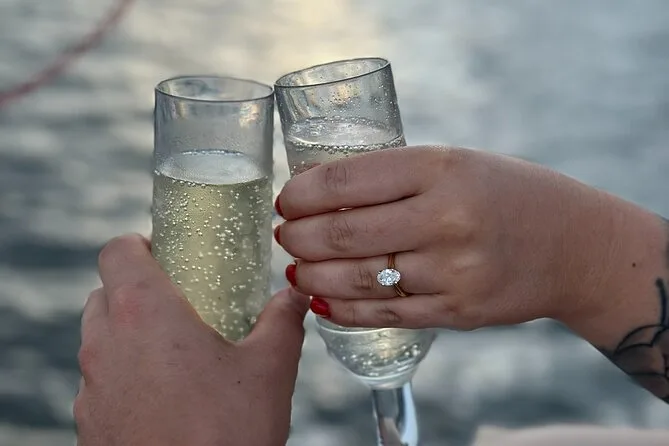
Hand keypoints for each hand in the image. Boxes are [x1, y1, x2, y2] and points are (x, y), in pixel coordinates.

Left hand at [75, 234, 308, 445]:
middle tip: (179, 302)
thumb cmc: (225, 434)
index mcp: (144, 313)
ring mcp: (91, 386)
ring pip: (99, 337)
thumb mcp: (269, 370)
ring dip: (128, 333)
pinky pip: (100, 382)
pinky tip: (165, 397)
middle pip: (105, 292)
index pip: (117, 250)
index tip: (165, 252)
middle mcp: (106, 343)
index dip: (138, 244)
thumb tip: (295, 297)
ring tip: (175, 353)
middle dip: (137, 289)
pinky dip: (124, 375)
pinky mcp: (89, 424)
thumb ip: (282, 322)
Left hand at [274, 146, 620, 329]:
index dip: (303, 192)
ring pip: (358, 279)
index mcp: (440, 168)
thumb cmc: (505, 193)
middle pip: (344, 232)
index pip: (348, 179)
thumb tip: (322, 194)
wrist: (571, 244)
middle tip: (286, 236)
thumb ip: (395, 177)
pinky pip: (385, 314)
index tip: (286, 199)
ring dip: (313, 277)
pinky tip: (322, 303)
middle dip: (299, 237)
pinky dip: (343, 310)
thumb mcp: (454, 163)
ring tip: (295, 271)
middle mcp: (446, 218)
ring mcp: (452, 270)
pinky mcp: (457, 311)